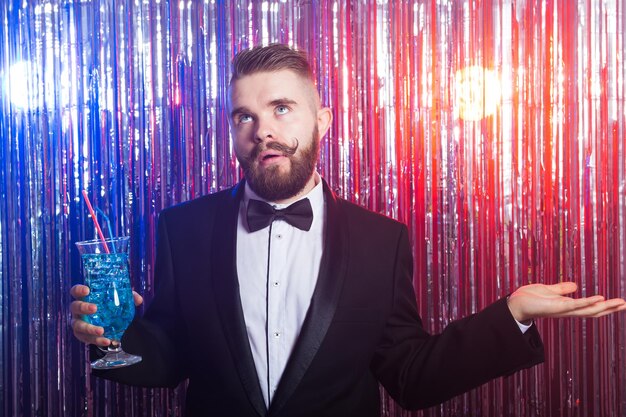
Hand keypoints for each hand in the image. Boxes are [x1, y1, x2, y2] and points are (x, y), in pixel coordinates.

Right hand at [70, 284, 142, 346]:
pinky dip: (96, 340)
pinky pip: (86, 338)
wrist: (106, 325)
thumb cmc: (109, 307)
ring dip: (89, 328)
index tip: (87, 290)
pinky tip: (107, 341)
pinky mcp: (81, 335)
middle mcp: (78, 310)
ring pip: (78, 325)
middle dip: (83, 307)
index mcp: (84, 298)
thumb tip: (138, 300)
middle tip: (95, 308)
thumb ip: (128, 297)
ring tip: (101, 331)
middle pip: (75, 307)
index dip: (79, 290)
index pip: (76, 291)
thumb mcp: (118, 300)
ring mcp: (78, 323)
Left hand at [507, 282, 625, 323]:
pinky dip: (588, 302)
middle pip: (593, 311)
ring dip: (604, 307)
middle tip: (625, 304)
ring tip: (620, 303)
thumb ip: (562, 289)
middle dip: (610, 308)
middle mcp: (568, 310)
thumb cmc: (530, 298)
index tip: (619, 303)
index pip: (589, 307)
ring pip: (588, 310)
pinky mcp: (557, 307)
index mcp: (567, 306)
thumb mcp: (549, 290)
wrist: (515, 303)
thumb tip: (575, 285)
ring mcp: (563, 310)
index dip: (604, 305)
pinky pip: (575, 305)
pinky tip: (600, 298)